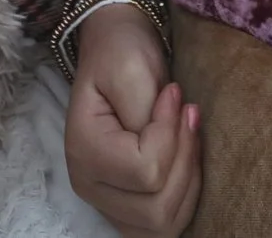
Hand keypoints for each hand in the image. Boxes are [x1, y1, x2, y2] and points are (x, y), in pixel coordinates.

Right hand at [64, 2, 200, 236]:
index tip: (175, 95)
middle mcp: (88, 184)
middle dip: (185, 160)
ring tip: (189, 136)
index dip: (172, 136)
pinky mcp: (125, 207)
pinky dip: (184, 198)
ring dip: (189, 181)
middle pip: (156, 207)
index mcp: (83, 150)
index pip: (146, 172)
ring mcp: (106, 201)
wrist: (115, 51)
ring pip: (162, 224)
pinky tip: (186, 161)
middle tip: (188, 115)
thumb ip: (149, 110)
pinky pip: (163, 226)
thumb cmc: (121, 54)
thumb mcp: (132, 68)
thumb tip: (174, 128)